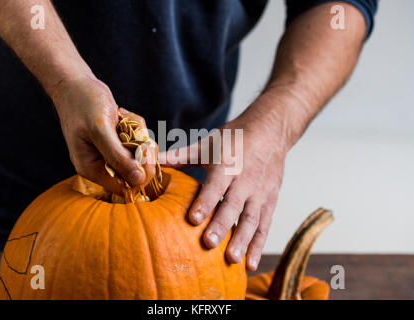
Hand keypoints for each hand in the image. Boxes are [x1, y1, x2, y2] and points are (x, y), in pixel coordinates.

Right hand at [51, 76, 155, 191]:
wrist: (75, 84)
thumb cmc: (83, 103)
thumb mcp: (100, 130)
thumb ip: (118, 156)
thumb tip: (138, 180)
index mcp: (92, 169)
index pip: (126, 186)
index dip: (140, 171)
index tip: (142, 148)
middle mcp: (101, 166)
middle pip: (137, 171)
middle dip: (141, 147)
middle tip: (132, 128)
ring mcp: (110, 154)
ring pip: (141, 154)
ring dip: (139, 133)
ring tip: (123, 117)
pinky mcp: (117, 143)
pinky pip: (138, 141)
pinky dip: (136, 126)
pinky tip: (123, 115)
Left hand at [158, 104, 287, 270]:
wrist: (270, 132)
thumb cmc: (234, 138)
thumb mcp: (207, 144)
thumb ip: (181, 156)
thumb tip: (152, 161)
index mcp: (227, 165)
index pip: (215, 186)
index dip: (205, 202)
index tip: (193, 219)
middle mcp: (245, 181)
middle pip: (233, 206)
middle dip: (222, 226)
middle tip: (209, 245)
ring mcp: (260, 193)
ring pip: (252, 219)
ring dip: (243, 240)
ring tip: (233, 260)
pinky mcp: (270, 201)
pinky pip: (265, 225)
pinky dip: (258, 245)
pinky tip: (249, 265)